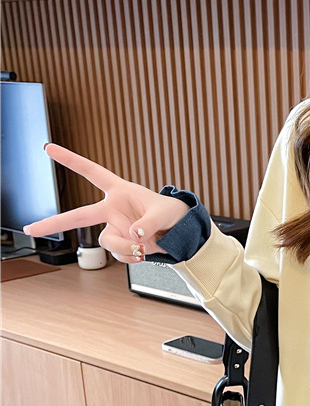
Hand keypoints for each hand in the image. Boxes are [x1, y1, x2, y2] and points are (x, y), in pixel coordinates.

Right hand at [23, 143, 190, 263]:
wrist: (180, 233)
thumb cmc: (172, 213)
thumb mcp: (164, 213)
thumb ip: (148, 223)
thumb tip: (134, 235)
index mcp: (119, 191)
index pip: (92, 172)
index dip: (71, 160)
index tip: (49, 148)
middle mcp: (112, 210)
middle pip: (78, 216)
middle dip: (54, 223)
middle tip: (31, 229)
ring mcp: (116, 228)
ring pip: (105, 241)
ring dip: (123, 248)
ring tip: (142, 248)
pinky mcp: (122, 244)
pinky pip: (118, 254)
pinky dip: (130, 257)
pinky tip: (142, 254)